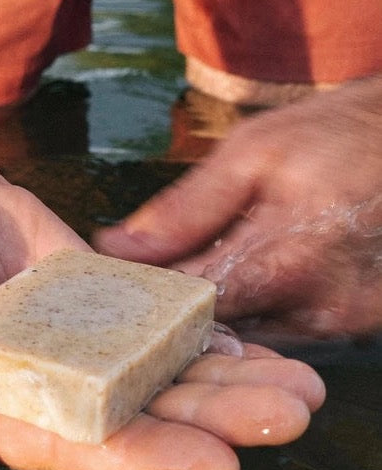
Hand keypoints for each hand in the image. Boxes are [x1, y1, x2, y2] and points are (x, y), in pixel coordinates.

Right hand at [0, 153, 324, 469]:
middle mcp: (49, 390)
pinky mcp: (99, 299)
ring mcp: (80, 343)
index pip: (79, 448)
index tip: (216, 463)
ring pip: (160, 373)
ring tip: (298, 389)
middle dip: (214, 421)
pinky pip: (155, 321)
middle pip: (140, 417)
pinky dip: (203, 334)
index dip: (145, 458)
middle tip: (288, 416)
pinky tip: (253, 344)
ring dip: (228, 383)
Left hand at [93, 77, 381, 336]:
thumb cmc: (340, 137)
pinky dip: (256, 307)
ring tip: (205, 271)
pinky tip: (251, 278)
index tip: (117, 284)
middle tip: (153, 279)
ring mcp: (340, 324)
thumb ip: (184, 209)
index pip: (187, 303)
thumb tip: (115, 247)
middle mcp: (317, 308)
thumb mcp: (255, 152)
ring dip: (219, 308)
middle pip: (215, 328)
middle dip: (178, 306)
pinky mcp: (354, 327)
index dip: (145, 295)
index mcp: (286, 262)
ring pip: (246, 331)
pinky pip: (281, 328)